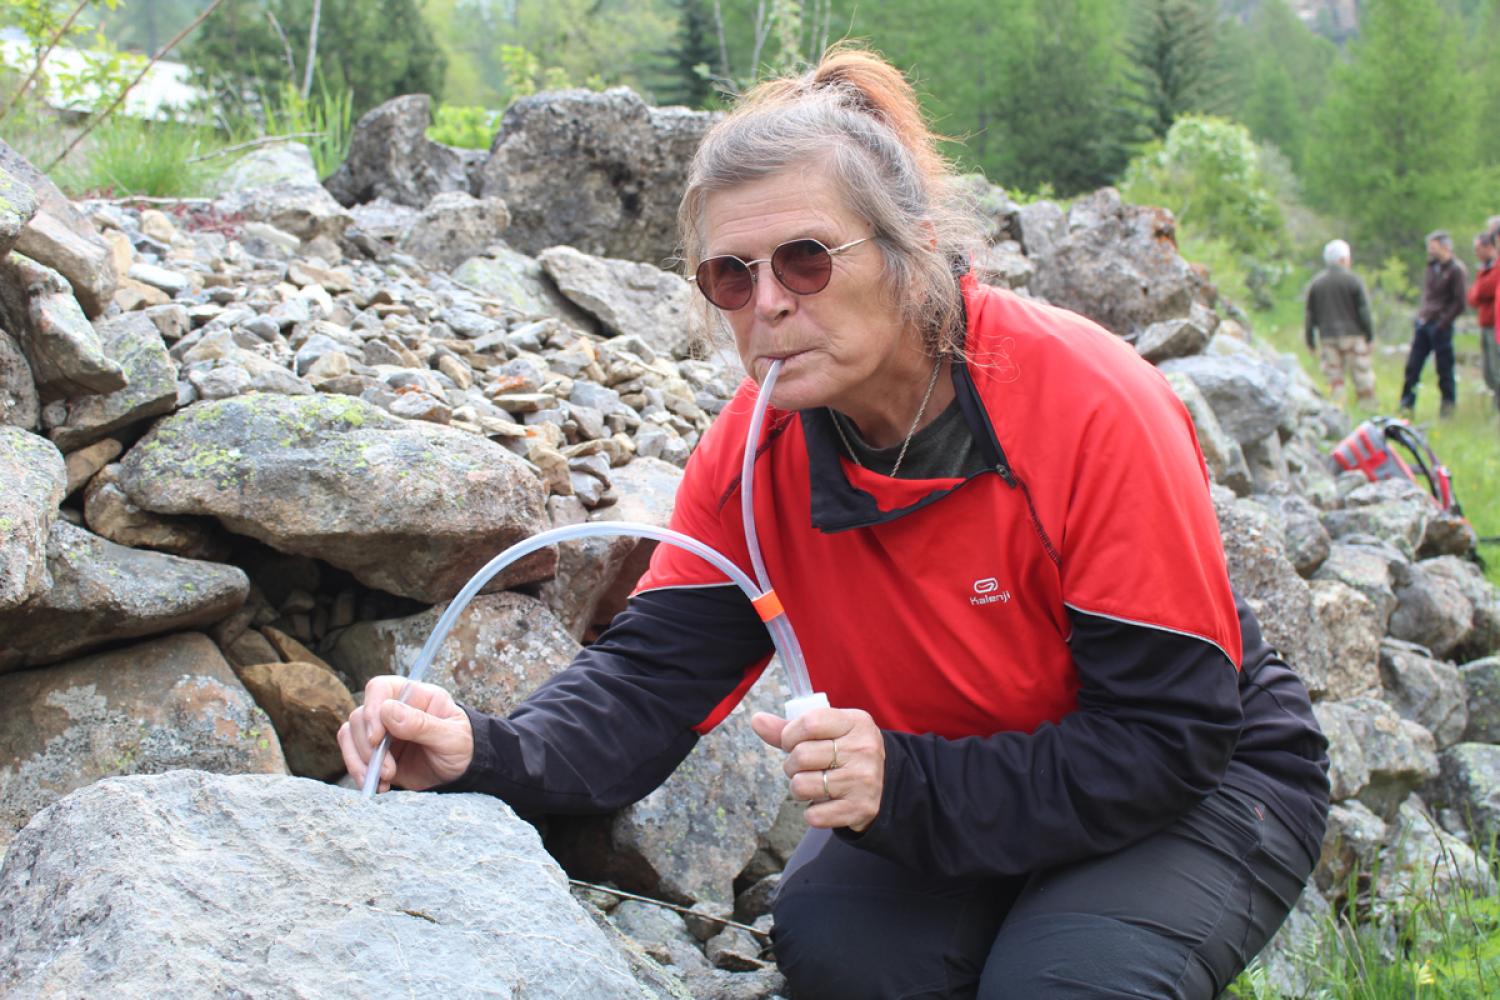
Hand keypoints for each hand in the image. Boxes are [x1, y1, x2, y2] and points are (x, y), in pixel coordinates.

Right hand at [337, 676, 474, 792]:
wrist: (462, 772)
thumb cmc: (462, 747)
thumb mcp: (451, 738)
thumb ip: (422, 725)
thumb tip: (388, 711)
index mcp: (415, 695)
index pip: (380, 688)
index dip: (372, 710)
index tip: (377, 739)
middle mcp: (394, 709)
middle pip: (360, 716)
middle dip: (368, 748)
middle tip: (389, 770)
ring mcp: (382, 730)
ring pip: (350, 735)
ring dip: (360, 761)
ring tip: (383, 780)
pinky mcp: (375, 752)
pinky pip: (353, 756)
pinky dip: (360, 772)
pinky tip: (380, 785)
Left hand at [751, 706, 884, 832]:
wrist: (886, 784)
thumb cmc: (845, 752)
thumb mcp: (828, 732)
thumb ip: (790, 728)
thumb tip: (757, 720)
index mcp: (856, 722)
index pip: (809, 722)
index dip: (789, 735)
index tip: (791, 742)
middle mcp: (863, 749)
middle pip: (801, 756)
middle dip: (791, 765)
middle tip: (803, 768)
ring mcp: (863, 780)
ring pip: (802, 785)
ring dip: (798, 788)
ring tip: (812, 784)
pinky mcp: (860, 808)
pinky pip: (814, 816)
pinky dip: (813, 812)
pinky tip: (825, 803)